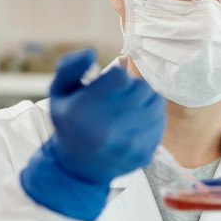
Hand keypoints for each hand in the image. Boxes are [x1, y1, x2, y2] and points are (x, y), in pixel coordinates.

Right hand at [20, 48, 166, 220]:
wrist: (77, 168)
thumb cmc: (70, 123)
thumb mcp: (59, 92)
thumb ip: (70, 67)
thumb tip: (91, 51)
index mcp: (84, 111)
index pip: (121, 76)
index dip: (117, 77)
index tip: (110, 85)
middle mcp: (107, 129)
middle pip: (143, 88)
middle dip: (134, 87)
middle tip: (122, 95)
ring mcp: (127, 144)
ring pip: (156, 103)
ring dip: (146, 100)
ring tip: (130, 108)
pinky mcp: (143, 154)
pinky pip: (161, 122)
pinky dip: (152, 118)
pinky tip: (136, 124)